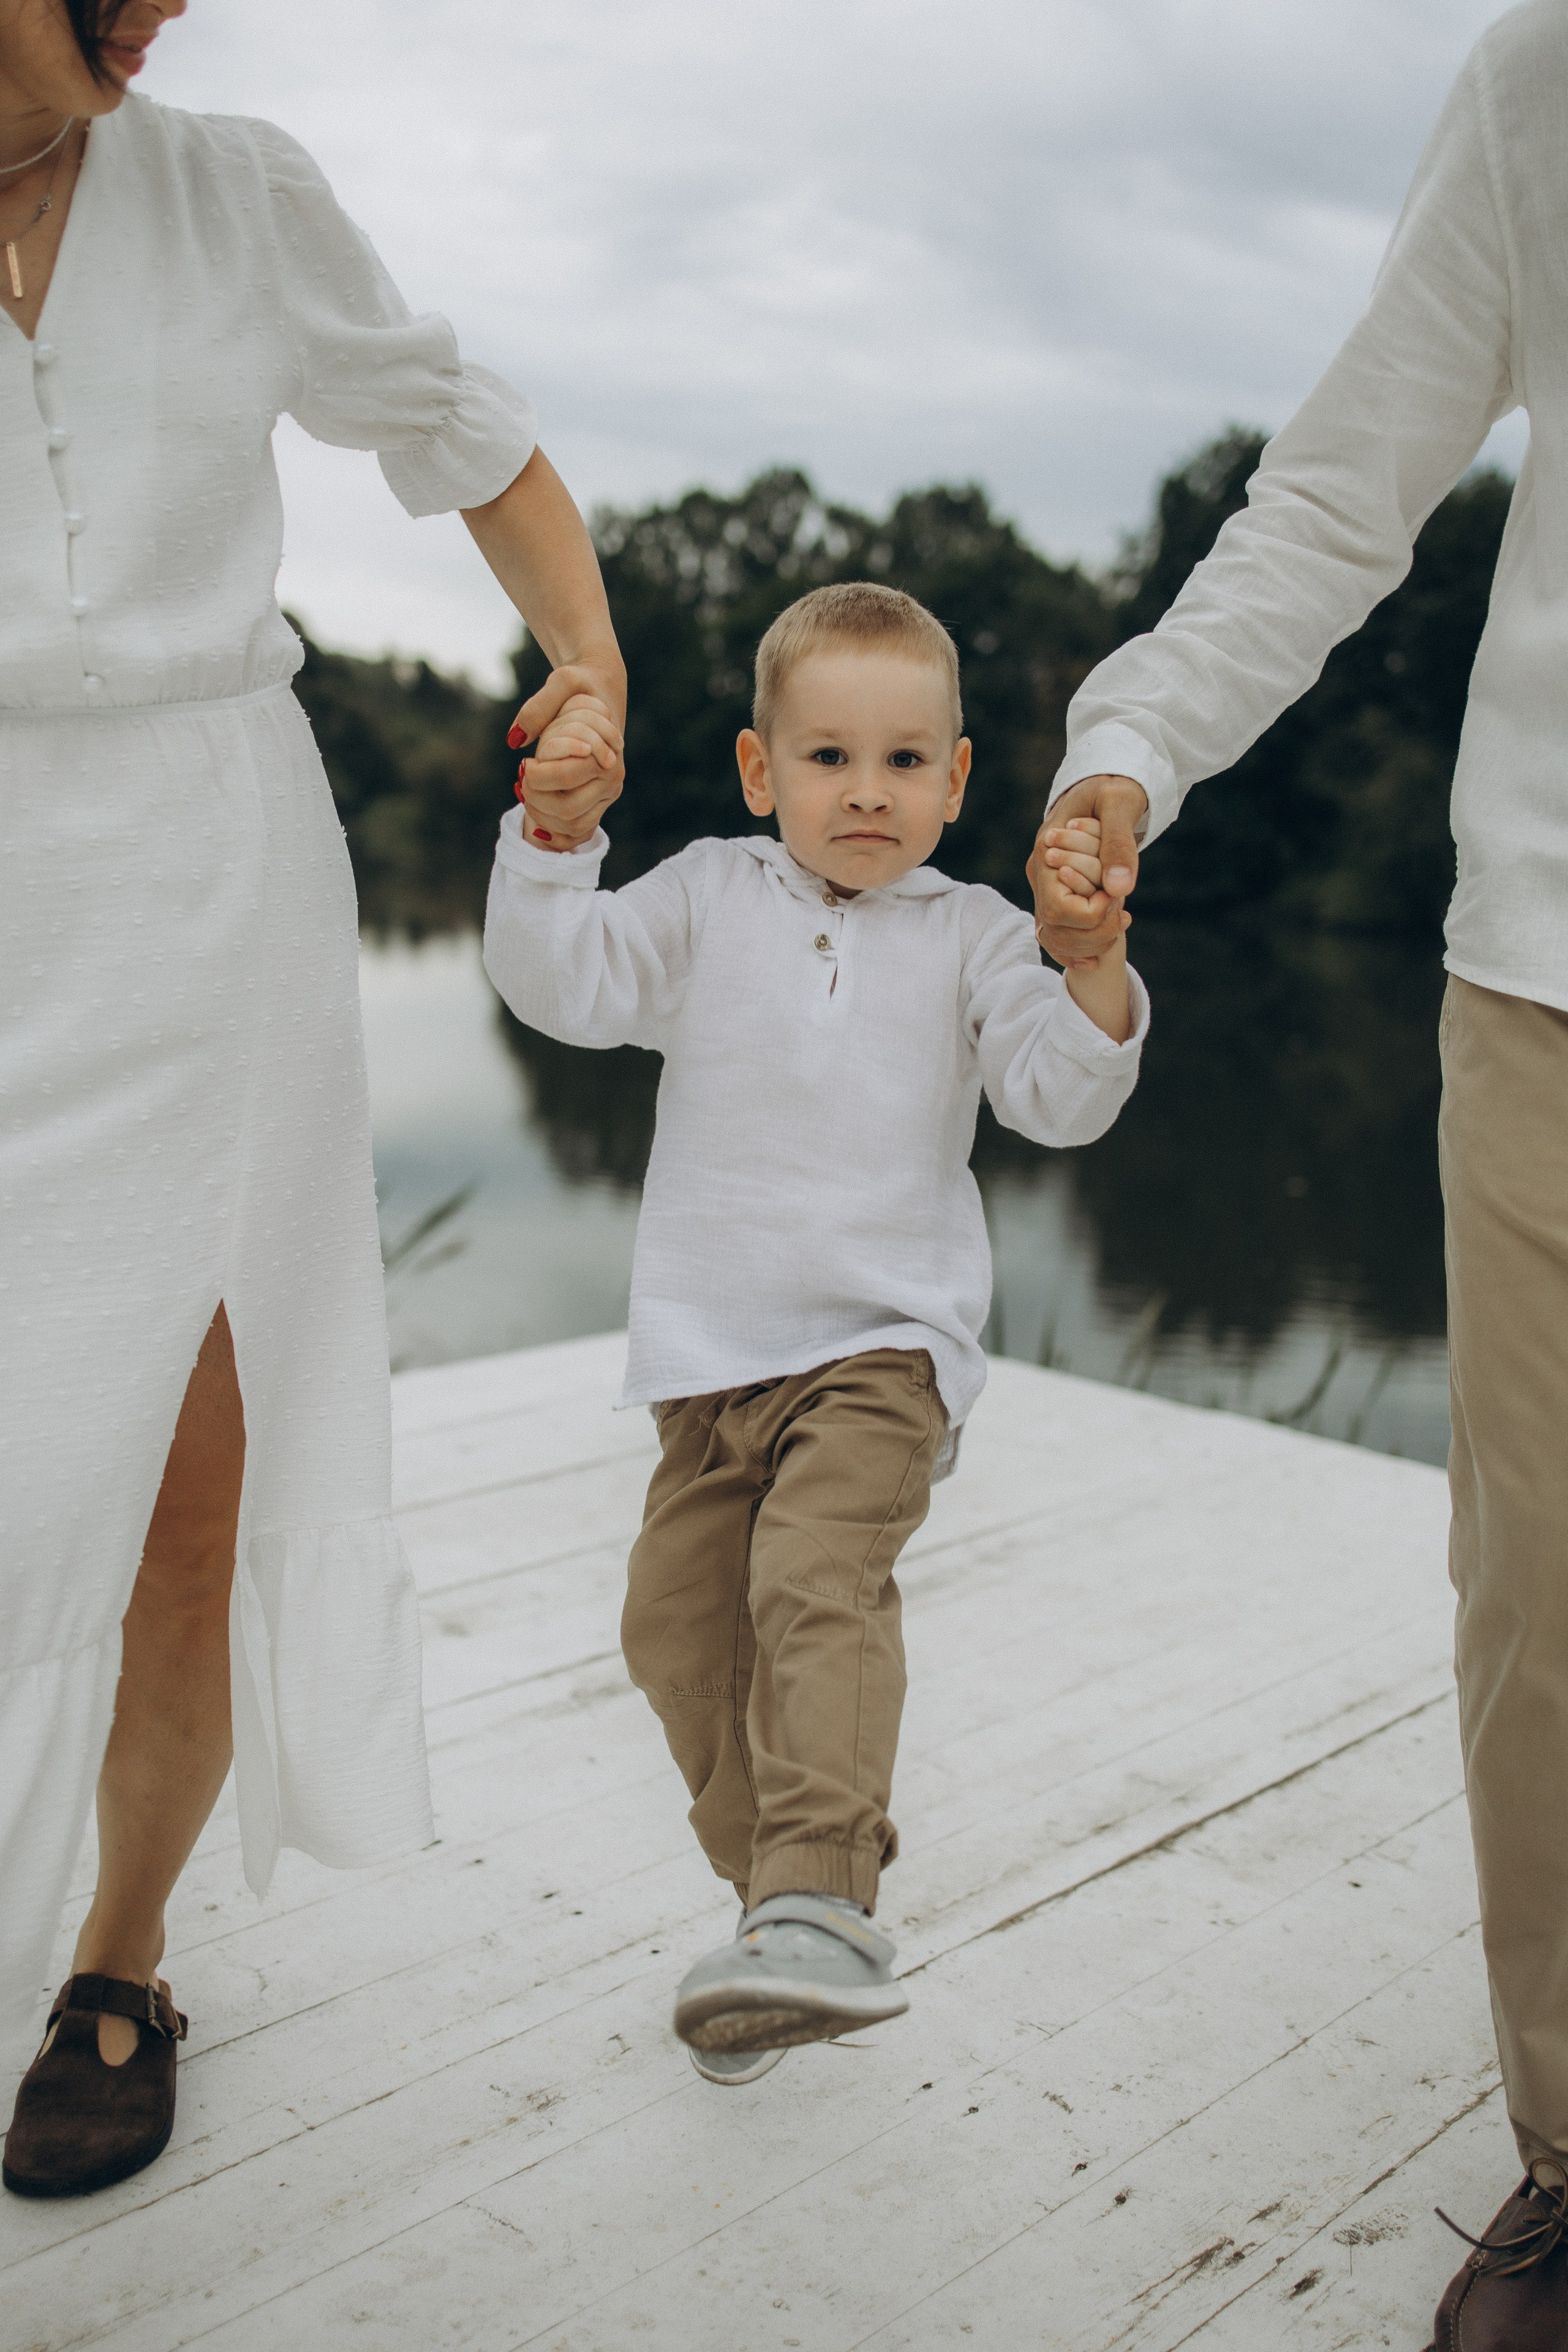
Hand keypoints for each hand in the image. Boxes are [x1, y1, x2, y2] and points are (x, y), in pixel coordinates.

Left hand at [508, 671, 625, 851]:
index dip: (538, 776)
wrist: (600, 690)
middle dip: (537, 799)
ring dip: (542, 817)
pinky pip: (578, 830)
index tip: (522, 764)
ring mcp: (607, 794)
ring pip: (573, 826)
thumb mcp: (560, 682)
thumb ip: (537, 708)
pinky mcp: (599, 802)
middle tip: (521, 779)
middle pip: (568, 809)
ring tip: (526, 793)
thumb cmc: (579, 685)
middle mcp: (612, 779)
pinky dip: (555, 831)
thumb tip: (515, 740)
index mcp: (607, 753)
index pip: (567, 777)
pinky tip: (535, 821)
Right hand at [1027, 773, 1146, 968]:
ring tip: (1121, 922)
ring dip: (1089, 944)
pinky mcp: (1057, 895)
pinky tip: (1097, 958)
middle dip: (1095, 932)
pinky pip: (1056, 937)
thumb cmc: (1113, 787)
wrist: (1105, 785)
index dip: (1093, 913)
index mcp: (1046, 852)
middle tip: (1125, 914)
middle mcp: (1039, 875)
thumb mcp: (1121, 802)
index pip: (1059, 908)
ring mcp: (1045, 888)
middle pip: (1055, 929)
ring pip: (1054, 939)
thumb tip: (1120, 888)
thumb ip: (1119, 842)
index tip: (1119, 896)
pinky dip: (1075, 953)